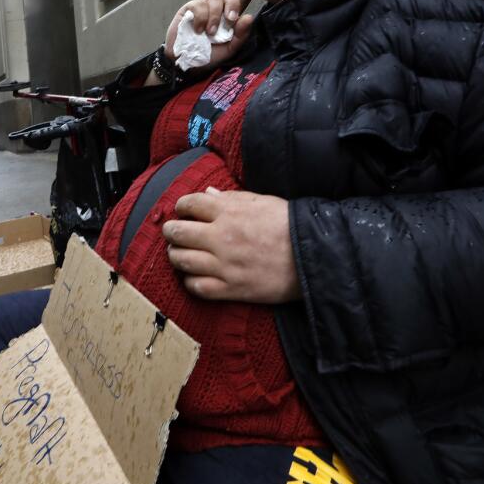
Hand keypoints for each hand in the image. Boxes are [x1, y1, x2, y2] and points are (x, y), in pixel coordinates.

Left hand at [163, 187, 299, 302]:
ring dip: (175, 255)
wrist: (312, 257)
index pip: (191, 204)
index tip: (182, 210)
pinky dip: (190, 281)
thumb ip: (232, 198)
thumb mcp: (262, 201)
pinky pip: (197, 287)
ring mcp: (224, 265)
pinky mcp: (231, 289)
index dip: (182, 206)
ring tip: (177, 252)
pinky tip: (193, 276)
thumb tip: (207, 194)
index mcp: (229, 212)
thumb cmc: (289, 225)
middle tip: (172, 231)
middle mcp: (221, 237)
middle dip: (171, 230)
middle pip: (179, 232)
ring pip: (182, 260)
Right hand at [164, 0, 255, 68]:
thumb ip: (241, 34)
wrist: (188, 63)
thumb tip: (248, 17)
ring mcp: (204, 6)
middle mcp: (218, 7)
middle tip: (230, 19)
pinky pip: (198, 5)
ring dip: (214, 16)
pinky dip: (200, 18)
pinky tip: (198, 30)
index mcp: (230, 15)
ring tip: (210, 33)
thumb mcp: (229, 49)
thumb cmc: (209, 55)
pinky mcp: (189, 8)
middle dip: (232, 2)